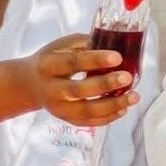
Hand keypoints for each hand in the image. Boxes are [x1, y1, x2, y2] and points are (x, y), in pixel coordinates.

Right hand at [23, 34, 139, 127]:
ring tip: (134, 96)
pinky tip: (123, 108)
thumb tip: (116, 43)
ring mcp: (58, 108)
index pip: (73, 62)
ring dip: (113, 105)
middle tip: (127, 77)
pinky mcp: (66, 119)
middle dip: (105, 84)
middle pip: (79, 90)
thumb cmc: (53, 60)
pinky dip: (108, 118)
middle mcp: (51, 89)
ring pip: (86, 111)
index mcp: (48, 65)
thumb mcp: (63, 45)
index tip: (118, 57)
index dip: (96, 60)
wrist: (31, 84)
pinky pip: (89, 122)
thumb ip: (85, 44)